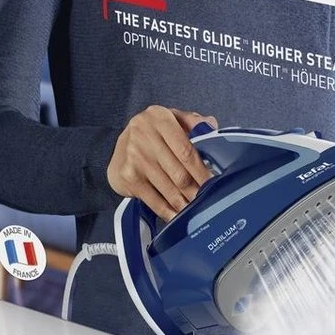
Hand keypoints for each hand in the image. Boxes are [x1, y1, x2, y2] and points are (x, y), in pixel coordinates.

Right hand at [107, 106, 216, 221]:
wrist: (121, 144)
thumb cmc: (155, 132)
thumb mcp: (173, 118)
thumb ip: (194, 121)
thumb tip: (212, 128)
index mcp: (159, 118)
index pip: (186, 151)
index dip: (202, 171)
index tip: (213, 184)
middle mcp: (143, 135)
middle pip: (179, 173)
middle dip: (196, 191)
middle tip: (207, 201)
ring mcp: (134, 157)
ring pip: (168, 189)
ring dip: (185, 203)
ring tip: (196, 210)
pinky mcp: (127, 176)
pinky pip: (154, 200)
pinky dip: (168, 211)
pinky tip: (178, 216)